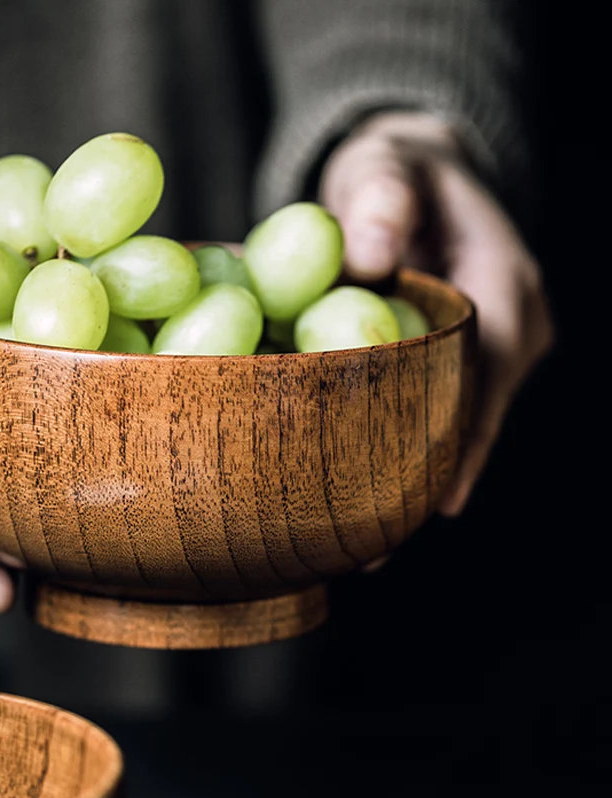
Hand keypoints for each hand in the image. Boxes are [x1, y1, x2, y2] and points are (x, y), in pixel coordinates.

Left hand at [320, 113, 554, 520]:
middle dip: (437, 479)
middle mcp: (513, 321)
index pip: (491, 363)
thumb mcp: (385, 163)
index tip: (435, 500)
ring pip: (466, 423)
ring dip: (424, 480)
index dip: (467, 434)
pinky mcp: (465, 358)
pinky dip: (415, 452)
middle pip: (480, 413)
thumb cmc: (397, 170)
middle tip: (377, 550)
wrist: (411, 177)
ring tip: (368, 549)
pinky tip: (373, 497)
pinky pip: (447, 412)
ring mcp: (493, 345)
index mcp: (504, 278)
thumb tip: (370, 256)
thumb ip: (382, 196)